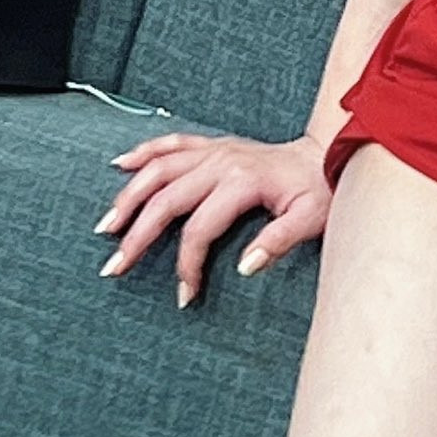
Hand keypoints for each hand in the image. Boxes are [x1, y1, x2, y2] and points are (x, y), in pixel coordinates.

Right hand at [94, 129, 331, 307]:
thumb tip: (245, 267)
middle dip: (138, 235)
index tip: (184, 294)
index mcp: (242, 181)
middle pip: (167, 200)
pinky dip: (145, 151)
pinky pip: (174, 142)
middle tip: (114, 267)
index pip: (199, 229)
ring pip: (160, 168)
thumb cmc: (320, 189)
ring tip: (106, 225)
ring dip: (129, 195)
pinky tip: (120, 163)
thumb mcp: (311, 217)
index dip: (187, 265)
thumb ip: (279, 241)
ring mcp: (217, 149)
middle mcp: (223, 161)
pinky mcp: (216, 144)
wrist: (330, 154)